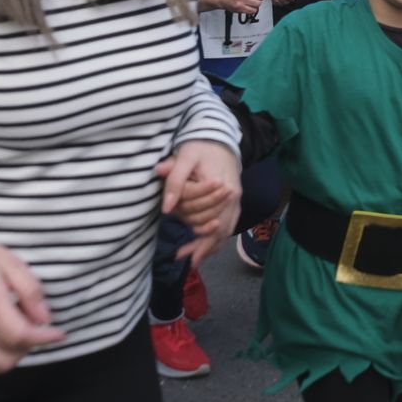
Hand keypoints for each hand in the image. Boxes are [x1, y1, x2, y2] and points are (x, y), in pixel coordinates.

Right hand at [0, 238, 65, 376]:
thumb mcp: (10, 262)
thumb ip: (30, 291)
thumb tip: (44, 319)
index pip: (21, 335)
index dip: (44, 338)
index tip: (58, 333)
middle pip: (10, 355)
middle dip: (31, 345)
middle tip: (35, 326)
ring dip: (15, 356)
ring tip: (19, 334)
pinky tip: (3, 345)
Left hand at [156, 141, 241, 268]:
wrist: (220, 138)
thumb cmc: (201, 146)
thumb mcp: (185, 157)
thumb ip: (175, 179)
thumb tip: (165, 207)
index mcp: (222, 187)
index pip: (210, 220)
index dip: (197, 239)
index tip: (181, 254)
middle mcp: (233, 196)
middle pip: (221, 230)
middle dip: (204, 248)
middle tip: (188, 263)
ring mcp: (236, 200)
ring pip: (226, 229)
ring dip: (211, 245)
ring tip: (195, 259)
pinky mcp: (235, 201)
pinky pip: (229, 224)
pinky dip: (218, 237)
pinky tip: (207, 246)